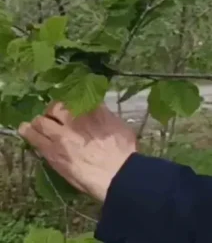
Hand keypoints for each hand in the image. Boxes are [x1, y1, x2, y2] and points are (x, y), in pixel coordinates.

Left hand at [18, 101, 137, 202]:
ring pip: (41, 120)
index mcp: (95, 111)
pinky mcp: (51, 150)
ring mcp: (61, 133)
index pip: (78, 98)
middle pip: (57, 106)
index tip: (72, 106)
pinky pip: (33, 136)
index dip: (72, 102)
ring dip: (40, 121)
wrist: (117, 173)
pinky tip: (26, 130)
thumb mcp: (121, 127)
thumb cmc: (125, 153)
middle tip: (54, 115)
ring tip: (38, 124)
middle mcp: (75, 118)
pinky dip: (29, 132)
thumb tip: (101, 115)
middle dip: (54, 110)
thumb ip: (107, 118)